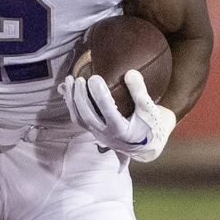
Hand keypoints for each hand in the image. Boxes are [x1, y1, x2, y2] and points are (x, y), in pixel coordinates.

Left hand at [58, 69, 175, 162]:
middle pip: (88, 116)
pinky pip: (78, 118)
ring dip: (72, 99)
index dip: (100, 95)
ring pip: (79, 118)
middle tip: (80, 79)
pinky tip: (68, 88)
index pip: (108, 112)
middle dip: (81, 97)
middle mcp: (106, 134)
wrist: (146, 146)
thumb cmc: (150, 126)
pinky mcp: (93, 129)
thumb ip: (140, 92)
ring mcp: (97, 132)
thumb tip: (130, 73)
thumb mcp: (150, 110)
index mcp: (122, 131)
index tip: (95, 78)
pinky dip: (71, 103)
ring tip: (70, 80)